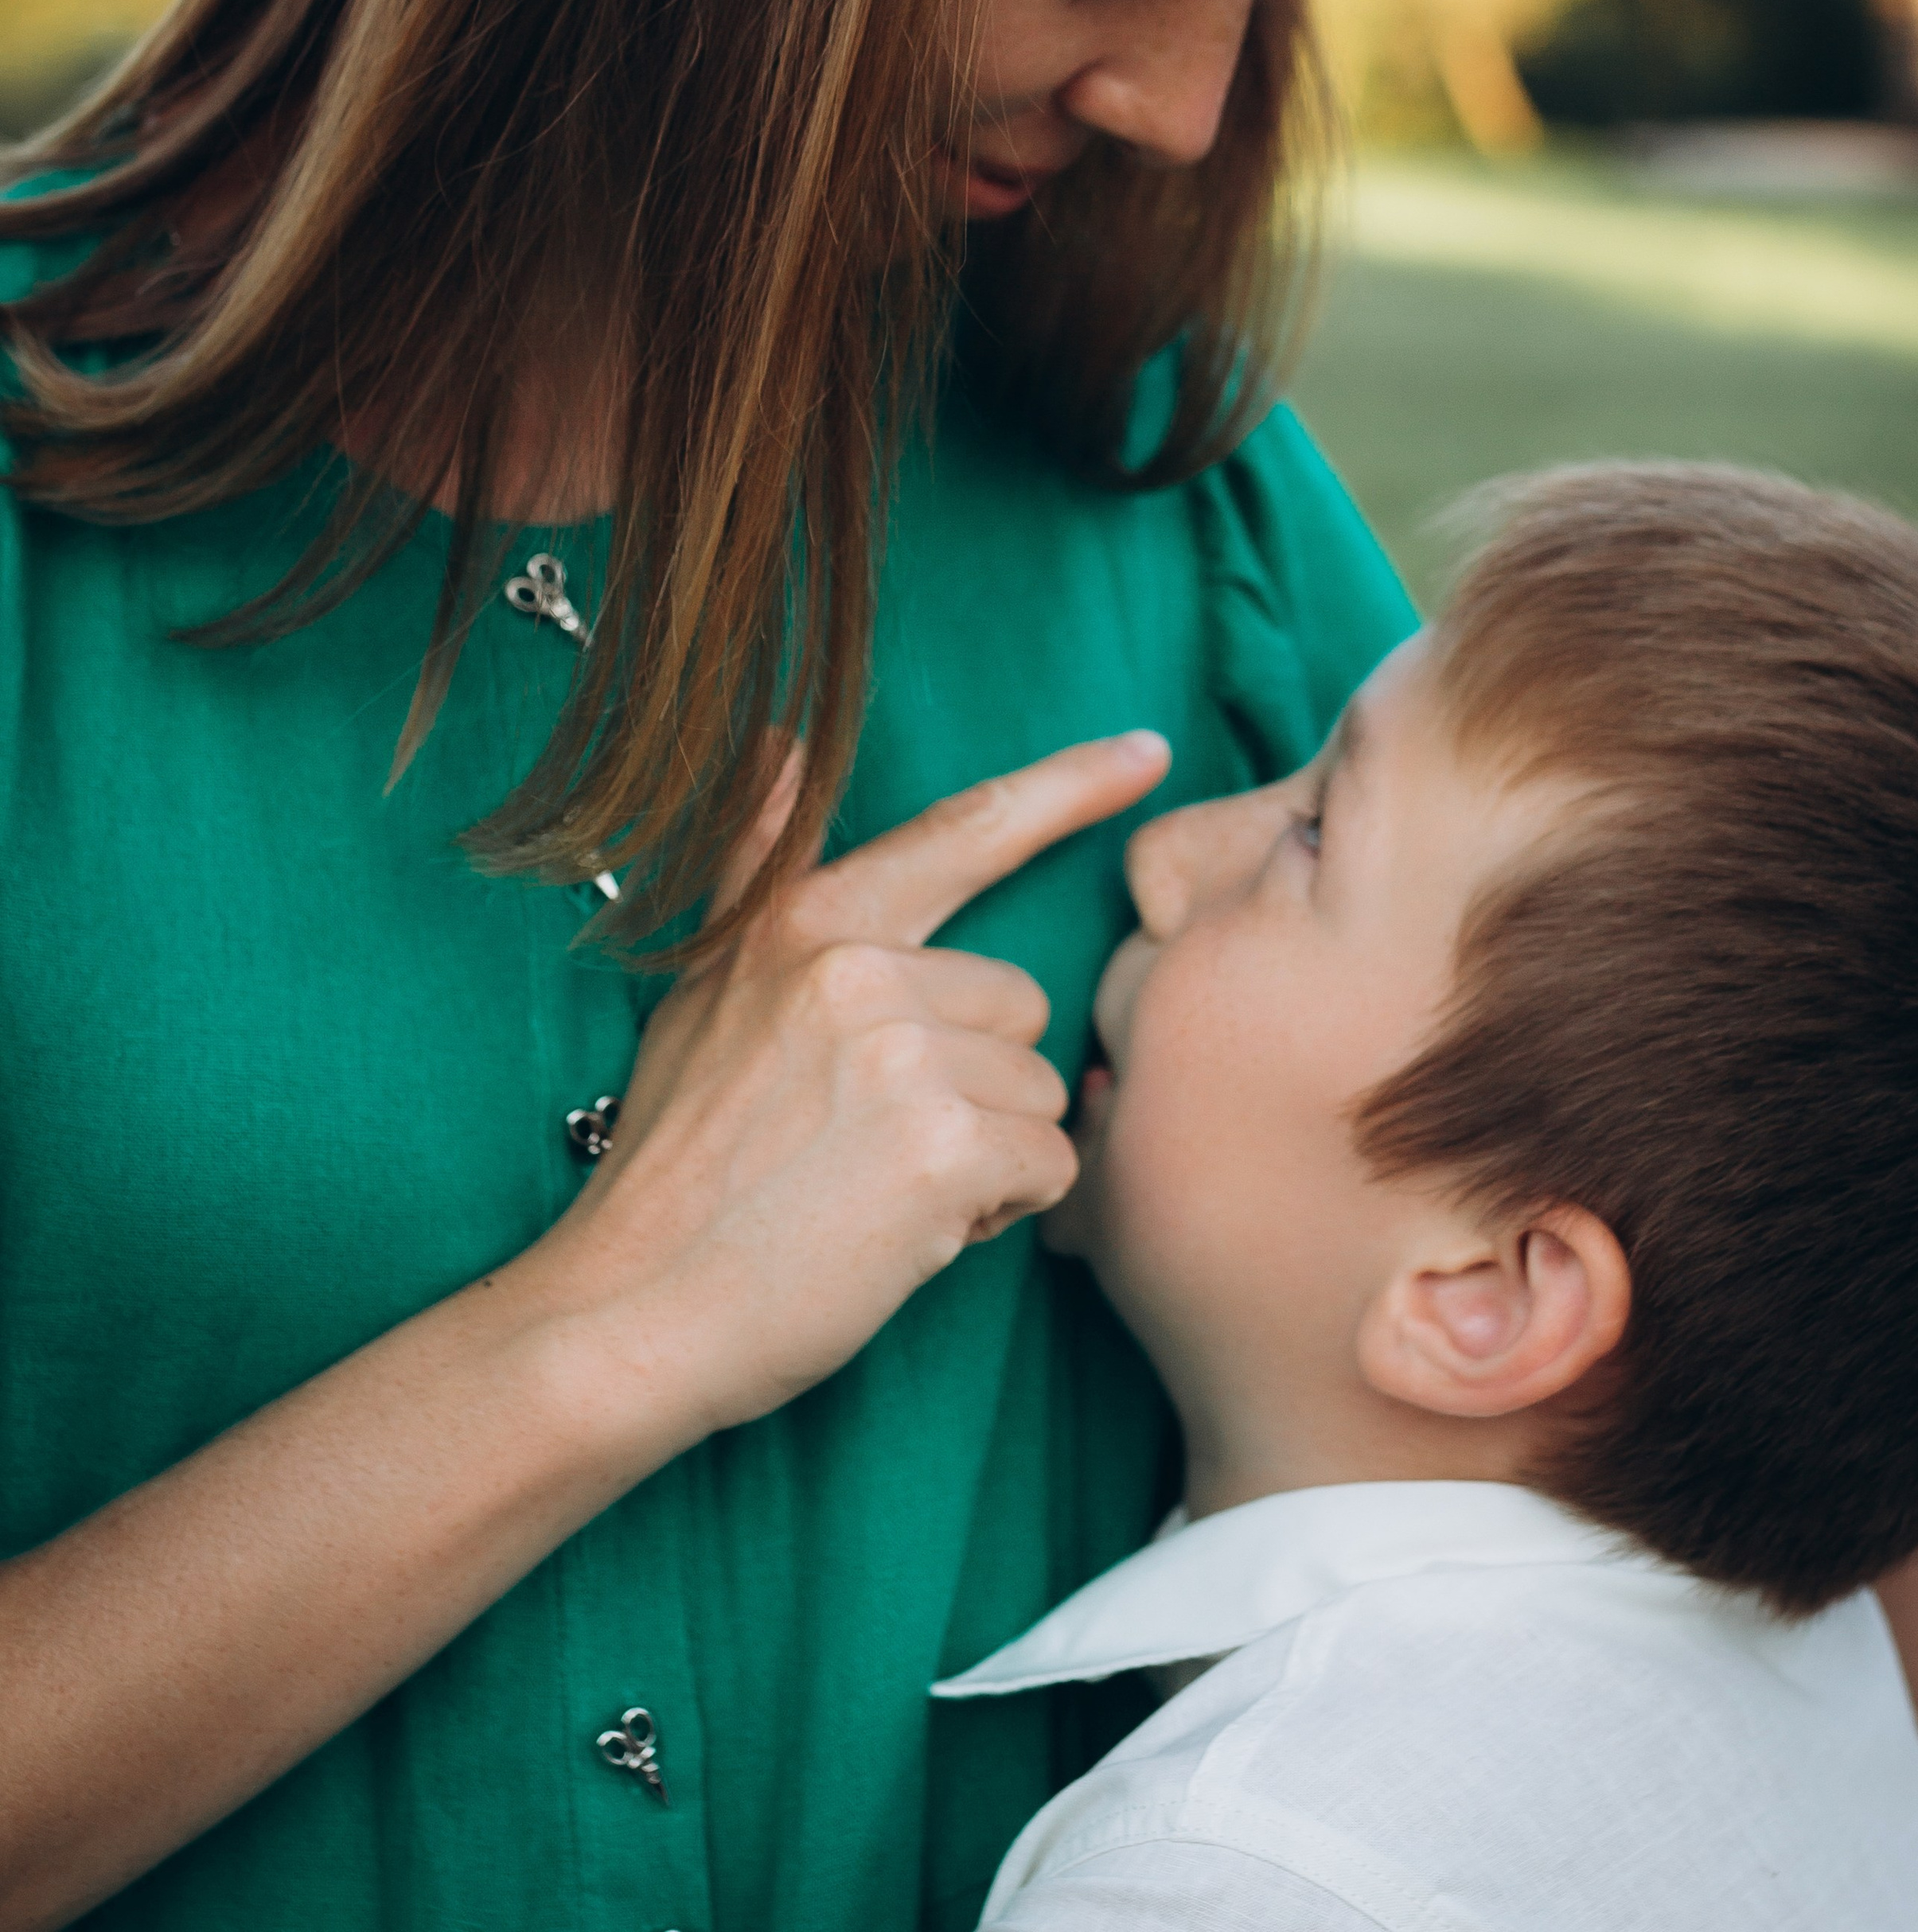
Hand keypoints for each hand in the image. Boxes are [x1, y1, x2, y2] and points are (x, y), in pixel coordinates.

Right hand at [524, 729, 1171, 1439]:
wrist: (634, 1310)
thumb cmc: (677, 1165)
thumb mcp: (704, 990)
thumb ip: (760, 867)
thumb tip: (782, 740)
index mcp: (810, 923)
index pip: (965, 830)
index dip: (1069, 784)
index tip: (1149, 751)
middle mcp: (860, 969)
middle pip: (1019, 1005)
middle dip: (979, 1080)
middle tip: (878, 1144)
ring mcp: (903, 1056)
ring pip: (1040, 1092)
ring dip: (989, 1153)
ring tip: (882, 1192)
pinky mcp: (942, 1149)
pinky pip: (1049, 1166)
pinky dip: (1001, 1211)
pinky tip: (912, 1232)